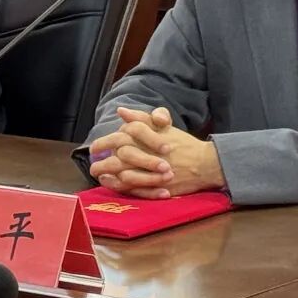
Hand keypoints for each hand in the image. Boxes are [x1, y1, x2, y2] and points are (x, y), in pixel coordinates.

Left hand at [89, 107, 225, 198]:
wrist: (204, 164)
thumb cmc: (182, 144)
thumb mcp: (163, 126)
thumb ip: (141, 118)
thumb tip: (121, 111)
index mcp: (151, 135)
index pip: (122, 135)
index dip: (105, 142)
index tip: (96, 146)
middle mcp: (149, 151)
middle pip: (119, 154)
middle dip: (102, 158)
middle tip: (93, 160)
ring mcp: (151, 170)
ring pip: (122, 171)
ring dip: (107, 172)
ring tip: (97, 172)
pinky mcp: (154, 185)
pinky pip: (131, 186)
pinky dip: (117, 184)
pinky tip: (110, 181)